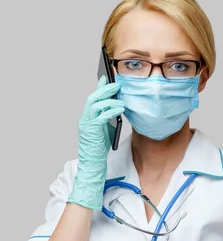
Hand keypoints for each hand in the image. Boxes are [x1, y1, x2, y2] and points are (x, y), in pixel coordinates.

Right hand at [68, 75, 124, 209]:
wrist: (92, 163)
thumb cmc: (99, 148)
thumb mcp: (104, 130)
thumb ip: (108, 119)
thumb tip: (117, 107)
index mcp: (87, 117)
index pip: (93, 98)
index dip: (99, 87)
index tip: (107, 77)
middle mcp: (84, 118)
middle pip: (93, 98)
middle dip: (105, 89)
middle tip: (116, 84)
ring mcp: (87, 123)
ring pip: (96, 104)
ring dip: (109, 99)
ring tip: (120, 97)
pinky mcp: (92, 129)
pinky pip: (102, 116)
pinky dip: (111, 110)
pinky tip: (120, 108)